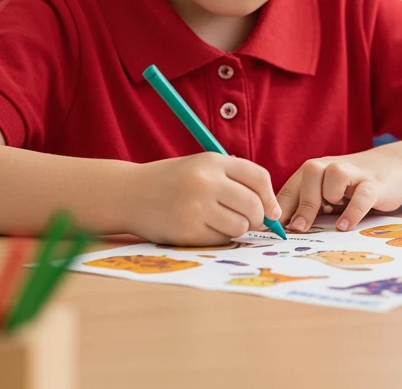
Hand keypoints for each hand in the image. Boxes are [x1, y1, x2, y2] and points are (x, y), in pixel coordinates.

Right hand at [125, 153, 282, 245]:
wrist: (129, 194)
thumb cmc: (173, 180)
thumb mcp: (201, 165)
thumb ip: (234, 178)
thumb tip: (270, 209)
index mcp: (213, 162)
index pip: (259, 178)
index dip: (270, 197)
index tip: (272, 210)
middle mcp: (206, 182)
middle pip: (253, 205)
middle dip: (258, 217)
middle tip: (252, 221)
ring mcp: (196, 208)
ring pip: (240, 226)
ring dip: (238, 228)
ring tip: (223, 222)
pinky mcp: (187, 231)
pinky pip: (221, 239)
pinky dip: (221, 237)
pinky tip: (207, 228)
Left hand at [277, 149, 401, 232]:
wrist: (394, 167)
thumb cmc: (352, 186)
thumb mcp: (326, 193)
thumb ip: (306, 205)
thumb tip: (281, 229)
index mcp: (315, 170)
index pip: (291, 187)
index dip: (279, 207)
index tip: (273, 229)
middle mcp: (332, 166)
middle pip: (310, 174)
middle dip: (303, 203)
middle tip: (298, 229)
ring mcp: (355, 173)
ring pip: (335, 177)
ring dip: (330, 197)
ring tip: (333, 216)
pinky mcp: (375, 184)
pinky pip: (361, 196)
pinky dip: (352, 212)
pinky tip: (344, 226)